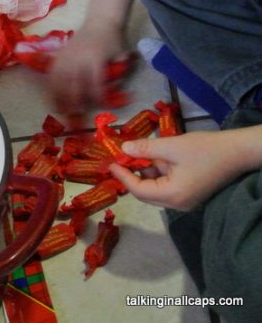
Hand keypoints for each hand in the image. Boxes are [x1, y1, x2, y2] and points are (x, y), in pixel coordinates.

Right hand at [47, 20, 125, 113]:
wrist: (99, 21)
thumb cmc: (113, 40)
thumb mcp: (122, 56)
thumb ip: (118, 75)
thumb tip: (114, 95)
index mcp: (95, 59)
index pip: (95, 84)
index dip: (97, 98)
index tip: (100, 108)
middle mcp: (77, 59)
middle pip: (73, 86)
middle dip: (74, 105)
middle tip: (76, 119)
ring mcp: (65, 58)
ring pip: (58, 83)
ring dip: (59, 100)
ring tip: (60, 113)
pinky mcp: (58, 57)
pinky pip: (51, 76)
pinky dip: (50, 90)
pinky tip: (52, 100)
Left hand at [109, 130, 253, 210]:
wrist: (238, 151)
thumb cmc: (206, 149)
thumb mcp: (172, 146)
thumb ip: (145, 149)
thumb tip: (123, 149)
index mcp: (173, 195)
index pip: (139, 190)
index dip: (123, 176)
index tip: (110, 163)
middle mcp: (178, 203)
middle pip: (145, 193)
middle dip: (131, 175)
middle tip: (118, 159)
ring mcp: (185, 199)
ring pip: (155, 188)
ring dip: (144, 171)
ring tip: (136, 153)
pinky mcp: (190, 192)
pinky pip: (166, 184)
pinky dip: (157, 171)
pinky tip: (153, 156)